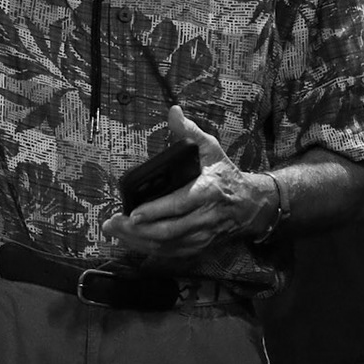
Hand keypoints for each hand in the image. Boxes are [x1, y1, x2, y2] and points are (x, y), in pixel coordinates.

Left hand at [101, 106, 266, 256]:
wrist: (251, 205)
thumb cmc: (225, 174)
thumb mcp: (212, 148)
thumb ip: (190, 132)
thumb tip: (174, 112)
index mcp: (208, 191)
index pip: (180, 204)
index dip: (157, 211)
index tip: (134, 213)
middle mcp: (205, 216)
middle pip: (169, 230)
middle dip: (138, 229)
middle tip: (113, 223)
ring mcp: (202, 234)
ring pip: (168, 244)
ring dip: (139, 241)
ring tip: (115, 230)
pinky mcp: (198, 245)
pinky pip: (171, 252)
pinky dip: (149, 248)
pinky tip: (131, 240)